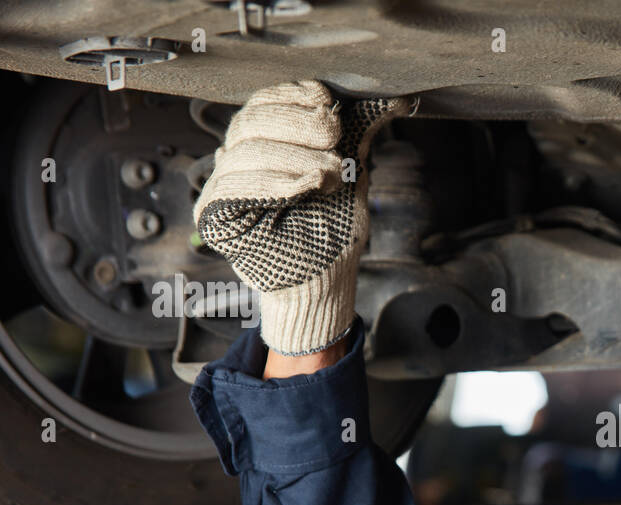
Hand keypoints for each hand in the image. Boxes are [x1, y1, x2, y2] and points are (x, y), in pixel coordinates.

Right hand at [194, 81, 411, 355]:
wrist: (326, 281)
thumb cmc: (335, 231)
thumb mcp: (351, 174)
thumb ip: (359, 135)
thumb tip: (395, 100)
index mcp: (266, 144)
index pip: (265, 104)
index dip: (292, 96)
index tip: (326, 100)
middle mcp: (240, 161)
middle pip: (252, 121)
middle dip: (298, 125)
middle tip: (333, 136)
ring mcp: (223, 187)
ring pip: (246, 152)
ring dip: (294, 158)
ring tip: (330, 175)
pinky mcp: (214, 216)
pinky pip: (235, 187)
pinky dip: (275, 184)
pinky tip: (305, 188)